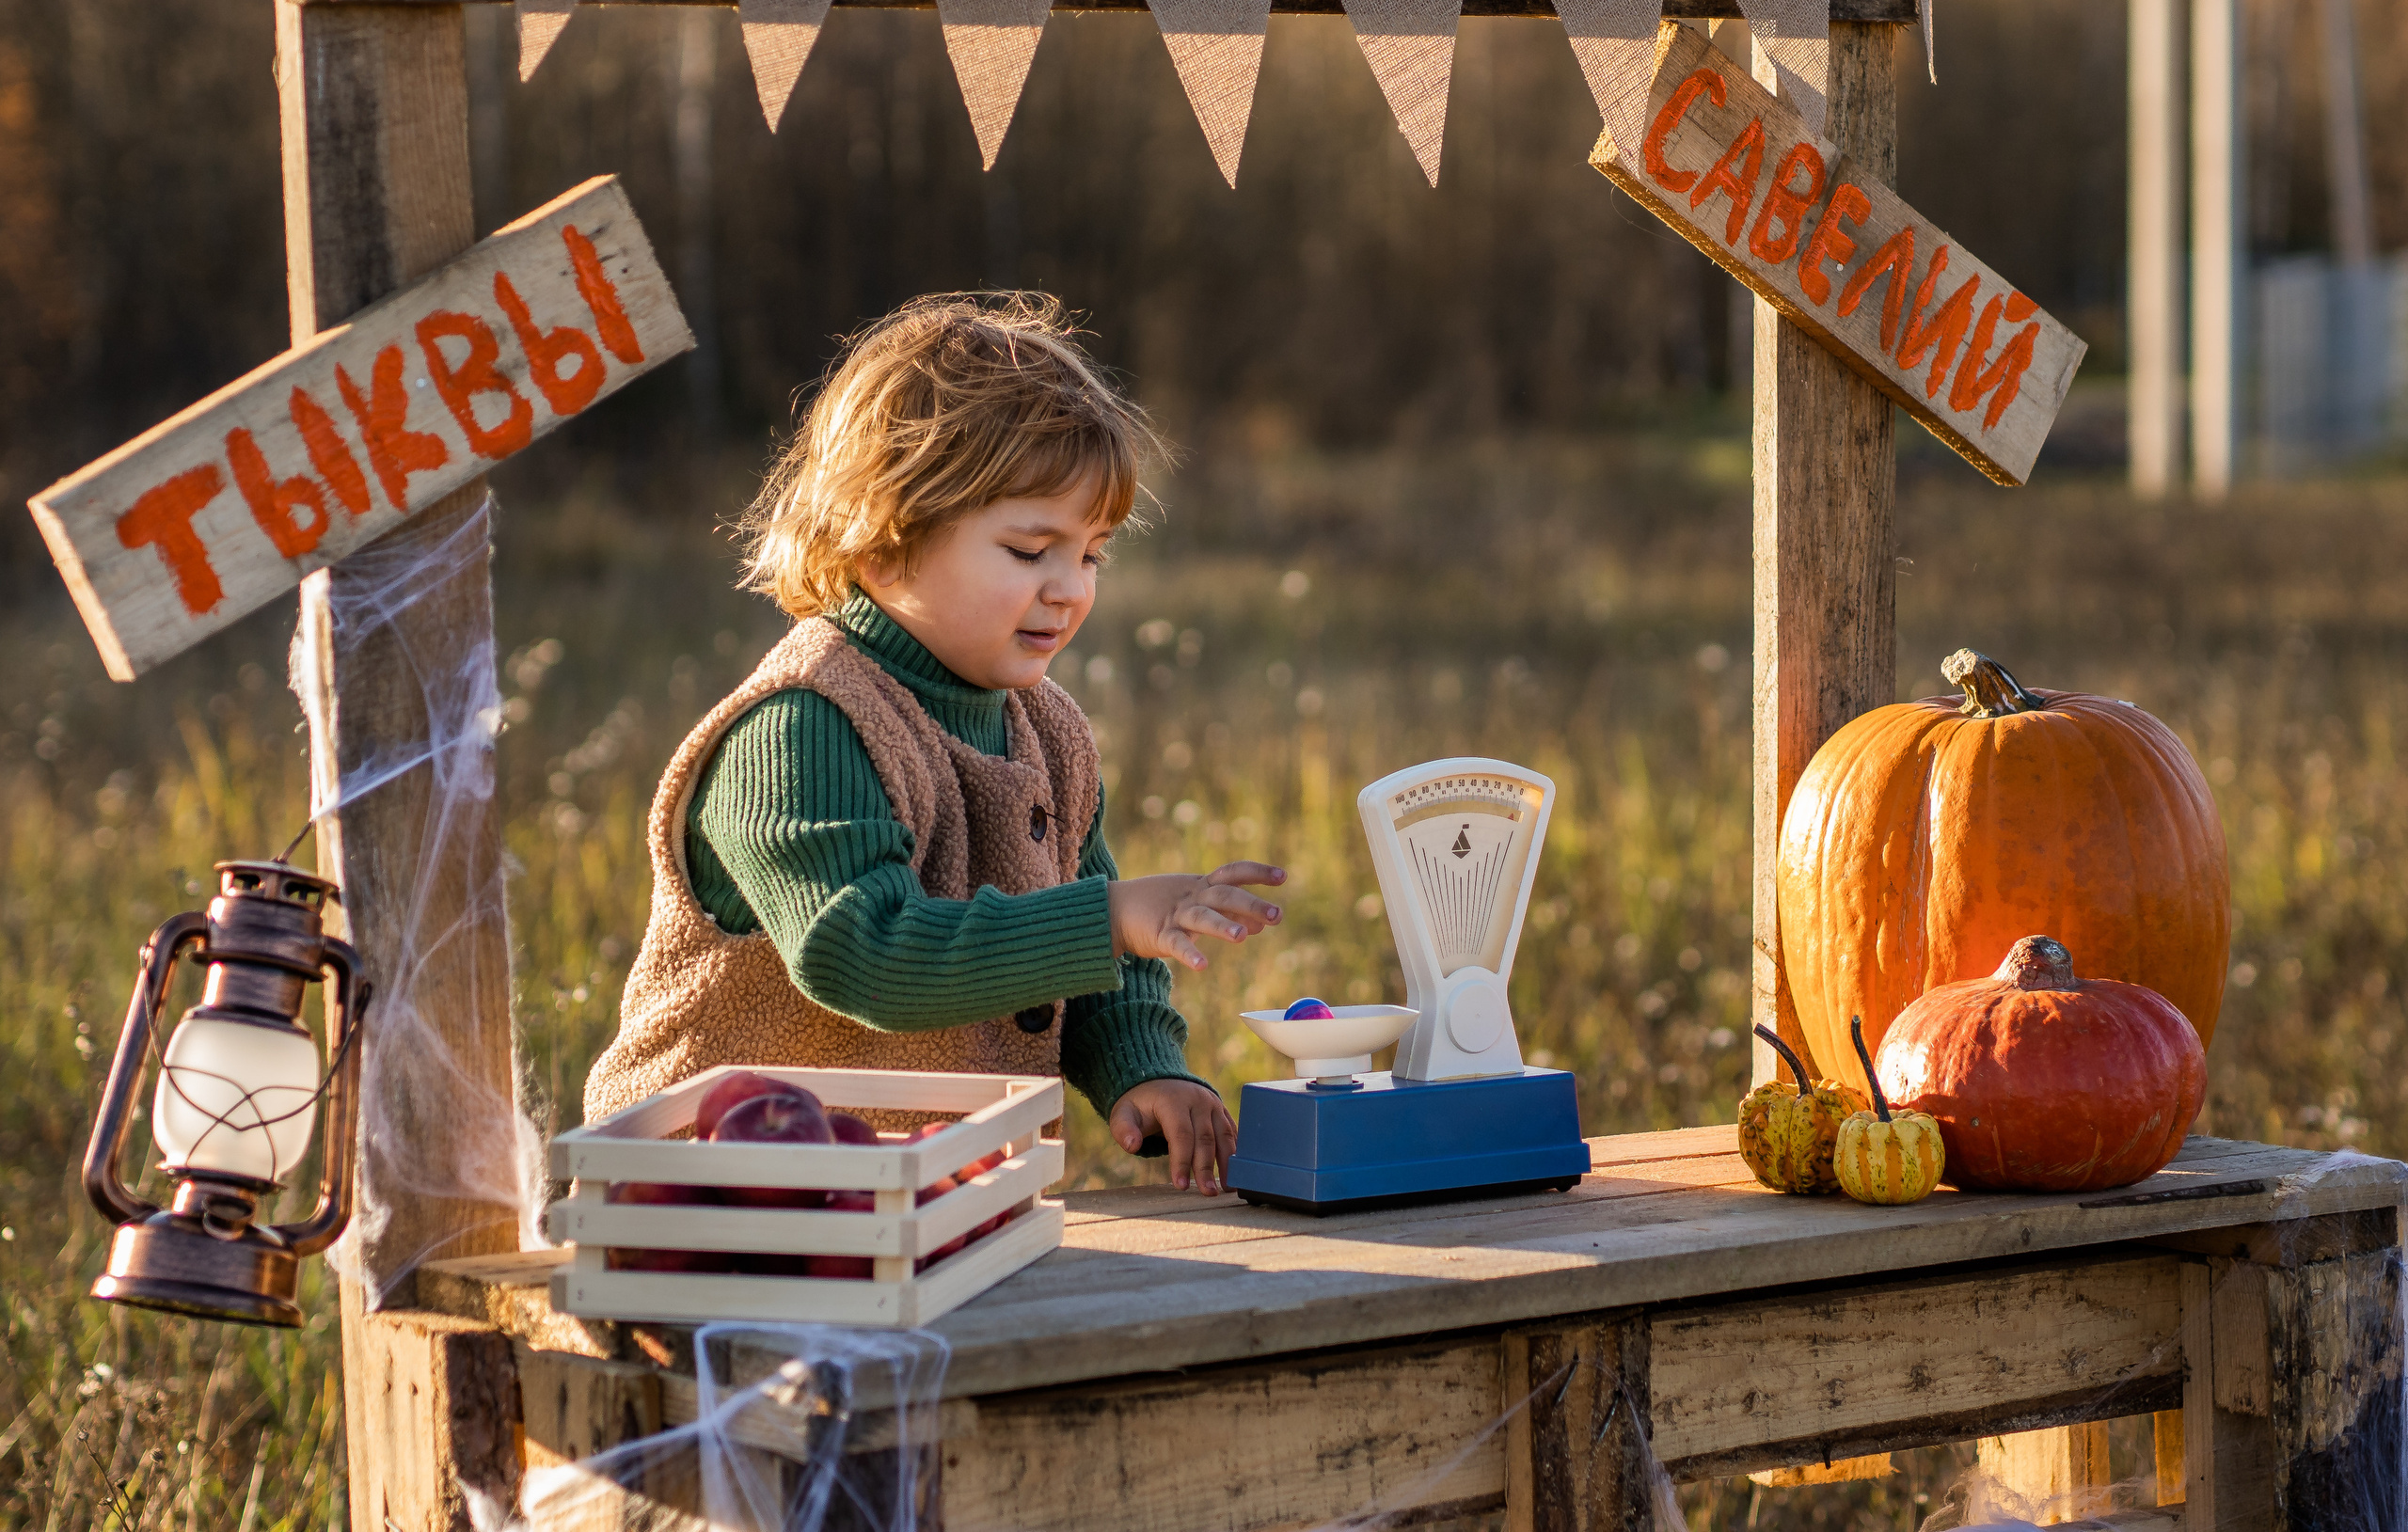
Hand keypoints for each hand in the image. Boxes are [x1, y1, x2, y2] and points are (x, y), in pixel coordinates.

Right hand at [1108, 862, 1286, 971]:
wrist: (1114, 910)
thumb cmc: (1162, 906)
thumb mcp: (1198, 904)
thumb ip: (1229, 913)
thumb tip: (1262, 925)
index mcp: (1202, 886)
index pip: (1234, 873)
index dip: (1258, 872)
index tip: (1283, 877)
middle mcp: (1192, 897)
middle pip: (1224, 895)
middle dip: (1251, 904)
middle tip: (1277, 915)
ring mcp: (1175, 915)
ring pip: (1202, 918)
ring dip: (1223, 925)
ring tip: (1243, 936)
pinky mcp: (1159, 935)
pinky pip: (1176, 944)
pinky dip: (1189, 954)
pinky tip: (1202, 965)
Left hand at [1110, 1079, 1236, 1194]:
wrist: (1159, 1083)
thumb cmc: (1140, 1105)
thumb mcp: (1123, 1113)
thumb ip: (1123, 1129)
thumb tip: (1132, 1147)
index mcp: (1173, 1100)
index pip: (1181, 1134)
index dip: (1181, 1161)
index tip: (1181, 1185)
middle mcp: (1197, 1100)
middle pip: (1204, 1138)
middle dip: (1206, 1167)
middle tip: (1207, 1193)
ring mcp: (1212, 1104)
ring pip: (1223, 1136)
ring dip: (1227, 1163)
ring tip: (1228, 1188)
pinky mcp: (1221, 1110)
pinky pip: (1231, 1132)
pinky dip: (1234, 1153)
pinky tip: (1234, 1173)